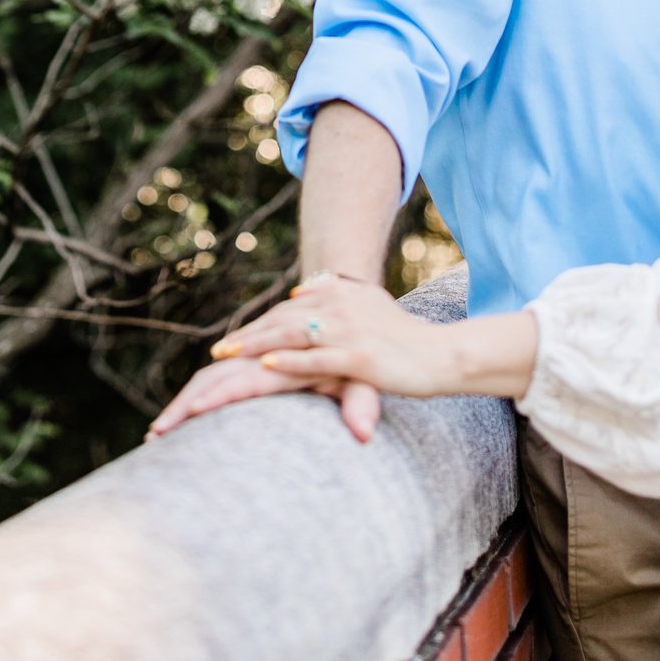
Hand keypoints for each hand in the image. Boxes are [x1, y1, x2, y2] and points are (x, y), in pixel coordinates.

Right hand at [145, 357, 383, 442]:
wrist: (348, 316)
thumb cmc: (358, 356)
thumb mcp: (364, 378)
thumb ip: (361, 402)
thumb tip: (364, 434)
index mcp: (283, 361)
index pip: (239, 381)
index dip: (212, 399)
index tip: (186, 417)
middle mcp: (261, 358)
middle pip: (212, 378)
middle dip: (183, 406)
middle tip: (155, 436)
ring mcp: (252, 360)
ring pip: (209, 376)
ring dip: (183, 402)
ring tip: (156, 434)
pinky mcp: (249, 364)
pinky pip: (217, 375)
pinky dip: (197, 395)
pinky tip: (179, 417)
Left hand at [210, 277, 462, 398]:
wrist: (442, 353)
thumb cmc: (405, 337)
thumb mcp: (368, 305)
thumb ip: (334, 296)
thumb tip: (299, 293)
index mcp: (341, 297)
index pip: (288, 313)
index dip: (258, 327)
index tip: (231, 342)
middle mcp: (341, 309)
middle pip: (283, 323)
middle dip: (248, 339)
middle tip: (217, 353)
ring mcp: (350, 332)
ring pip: (292, 338)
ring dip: (256, 348)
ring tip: (228, 358)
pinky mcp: (359, 357)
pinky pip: (318, 358)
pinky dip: (291, 362)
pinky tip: (267, 367)